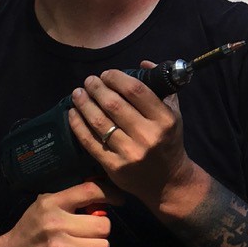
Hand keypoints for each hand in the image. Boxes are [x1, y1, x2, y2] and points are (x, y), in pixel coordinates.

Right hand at [0, 182, 111, 246]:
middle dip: (101, 231)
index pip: (90, 190)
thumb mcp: (42, 209)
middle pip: (103, 225)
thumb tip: (103, 198)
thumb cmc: (28, 234)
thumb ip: (68, 202)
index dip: (111, 194)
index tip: (119, 201)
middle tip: (90, 236)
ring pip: (104, 246)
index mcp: (51, 204)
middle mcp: (55, 224)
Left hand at [67, 64, 202, 211]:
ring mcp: (129, 153)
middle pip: (113, 104)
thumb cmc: (169, 142)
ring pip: (99, 121)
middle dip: (96, 88)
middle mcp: (147, 136)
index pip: (136, 90)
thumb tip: (143, 64)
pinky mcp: (114, 167)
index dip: (116, 78)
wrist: (168, 182)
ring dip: (84, 103)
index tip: (107, 74)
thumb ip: (161, 88)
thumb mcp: (174, 114)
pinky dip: (78, 124)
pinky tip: (73, 113)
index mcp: (164, 120)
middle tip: (89, 81)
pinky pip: (90, 141)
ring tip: (78, 93)